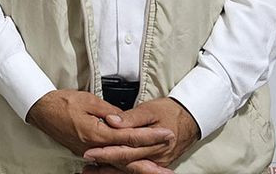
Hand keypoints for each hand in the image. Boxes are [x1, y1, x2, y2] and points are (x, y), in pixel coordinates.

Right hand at [26, 90, 172, 157]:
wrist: (40, 109)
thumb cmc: (61, 102)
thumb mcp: (88, 100)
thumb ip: (109, 111)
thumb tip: (124, 119)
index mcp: (96, 134)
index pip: (129, 138)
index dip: (150, 136)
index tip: (166, 134)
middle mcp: (94, 148)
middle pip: (127, 159)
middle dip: (150, 163)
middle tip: (168, 169)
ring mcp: (89, 152)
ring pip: (119, 164)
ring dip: (139, 168)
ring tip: (157, 172)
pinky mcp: (86, 151)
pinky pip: (109, 162)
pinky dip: (124, 166)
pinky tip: (134, 168)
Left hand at [84, 97, 200, 170]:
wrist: (190, 119)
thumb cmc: (169, 112)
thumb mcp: (149, 109)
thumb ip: (130, 117)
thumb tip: (112, 121)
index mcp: (155, 142)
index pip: (126, 149)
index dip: (106, 152)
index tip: (89, 152)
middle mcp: (156, 156)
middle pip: (126, 163)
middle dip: (104, 164)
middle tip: (85, 163)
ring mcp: (156, 162)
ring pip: (129, 169)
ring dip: (109, 171)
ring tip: (89, 171)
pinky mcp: (155, 164)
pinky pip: (135, 170)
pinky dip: (120, 171)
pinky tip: (105, 170)